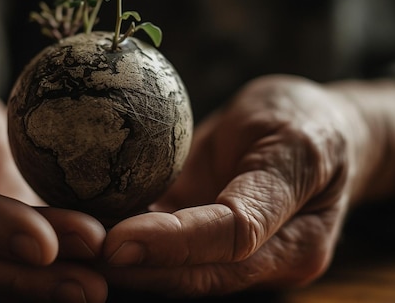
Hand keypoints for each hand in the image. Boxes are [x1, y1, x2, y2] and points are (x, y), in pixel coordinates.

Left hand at [101, 74, 394, 295]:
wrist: (322, 138)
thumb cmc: (304, 120)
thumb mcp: (284, 120)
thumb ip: (238, 161)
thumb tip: (159, 191)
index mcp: (299, 229)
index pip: (233, 239)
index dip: (174, 243)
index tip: (116, 242)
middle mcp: (270, 259)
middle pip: (199, 275)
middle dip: (137, 271)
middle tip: (77, 257)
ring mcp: (242, 261)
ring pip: (180, 275)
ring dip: (127, 268)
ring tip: (72, 254)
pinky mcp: (215, 251)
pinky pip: (171, 256)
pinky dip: (133, 250)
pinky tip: (90, 237)